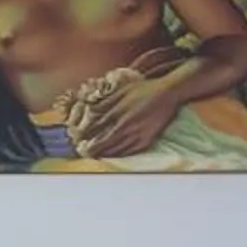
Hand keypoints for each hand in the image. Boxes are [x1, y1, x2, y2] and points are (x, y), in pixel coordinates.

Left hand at [69, 72, 183, 158]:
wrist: (168, 93)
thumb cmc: (144, 89)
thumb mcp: (121, 91)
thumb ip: (105, 102)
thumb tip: (89, 110)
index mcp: (118, 112)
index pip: (97, 127)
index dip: (86, 134)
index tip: (77, 139)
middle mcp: (126, 124)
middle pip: (105, 140)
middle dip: (93, 148)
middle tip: (83, 152)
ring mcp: (137, 133)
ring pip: (117, 147)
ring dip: (104, 153)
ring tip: (95, 156)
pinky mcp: (148, 138)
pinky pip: (132, 150)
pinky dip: (121, 154)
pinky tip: (114, 155)